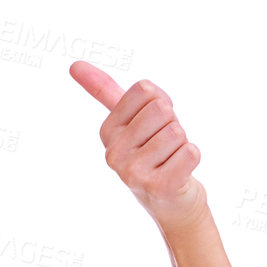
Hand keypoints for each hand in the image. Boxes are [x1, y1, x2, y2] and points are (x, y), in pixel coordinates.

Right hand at [69, 61, 207, 234]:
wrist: (173, 201)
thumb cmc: (155, 153)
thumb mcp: (130, 120)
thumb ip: (106, 92)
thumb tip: (74, 65)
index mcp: (107, 131)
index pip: (146, 90)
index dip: (162, 103)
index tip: (156, 125)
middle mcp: (114, 152)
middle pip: (162, 110)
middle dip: (173, 124)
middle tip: (166, 145)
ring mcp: (133, 172)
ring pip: (177, 132)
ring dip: (183, 144)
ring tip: (171, 160)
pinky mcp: (157, 187)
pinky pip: (190, 152)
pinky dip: (192, 158)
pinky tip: (180, 172)